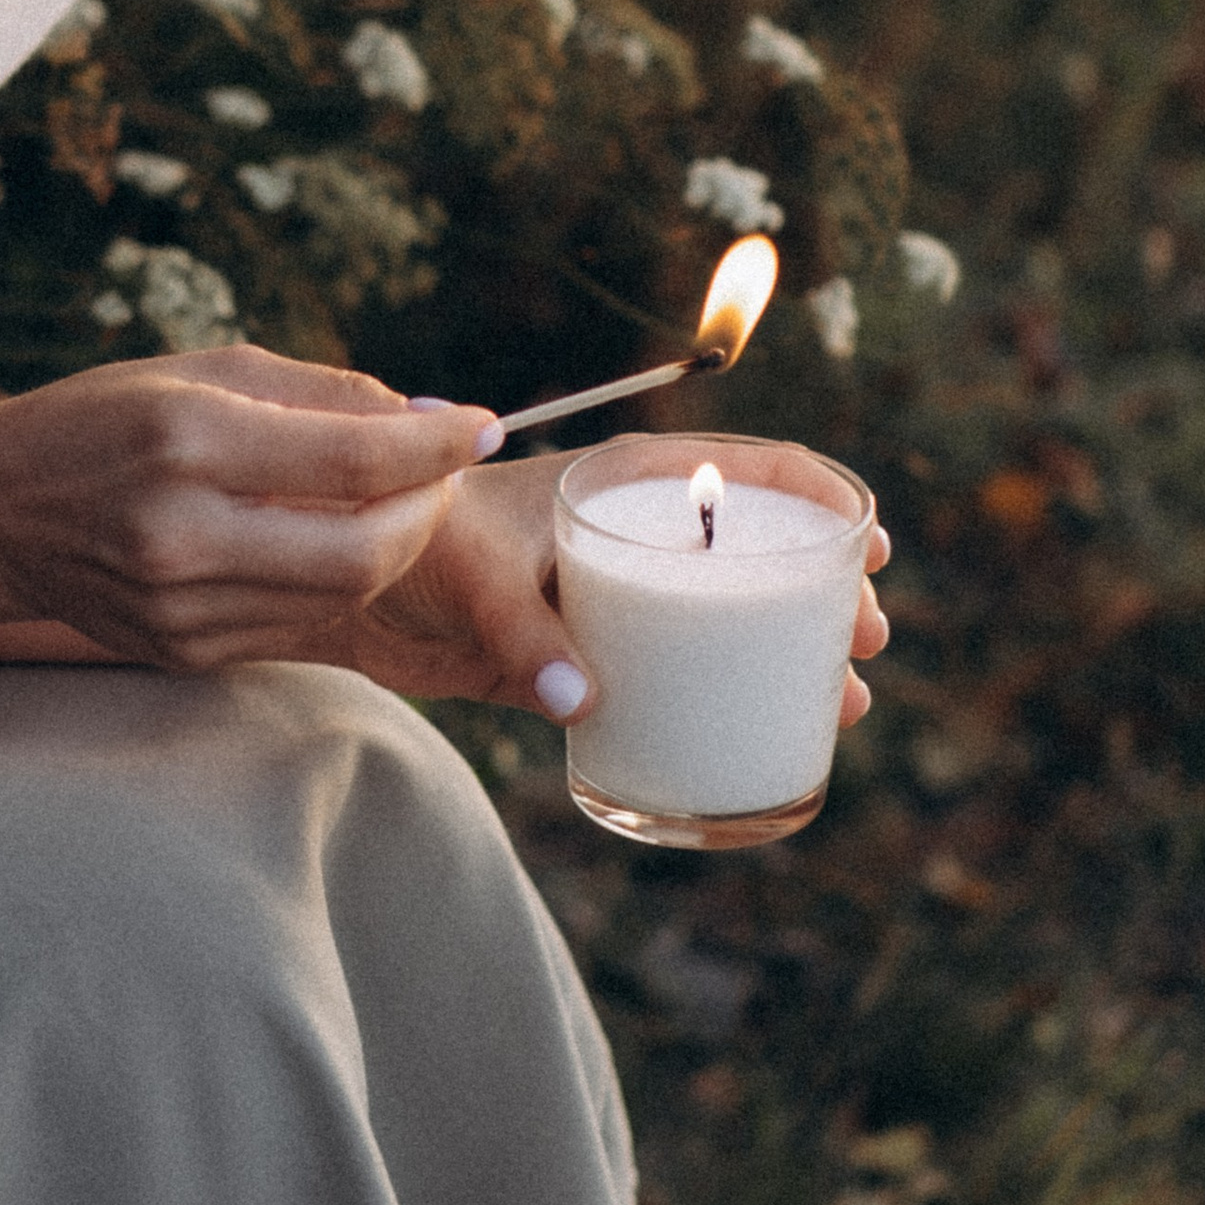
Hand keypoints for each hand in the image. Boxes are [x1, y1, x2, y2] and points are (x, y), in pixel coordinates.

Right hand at [0, 348, 499, 671]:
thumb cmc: (103, 420)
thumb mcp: (202, 371)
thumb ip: (320, 393)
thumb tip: (431, 420)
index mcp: (189, 443)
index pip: (356, 455)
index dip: (437, 445)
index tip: (481, 427)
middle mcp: (184, 533)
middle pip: (365, 549)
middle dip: (427, 512)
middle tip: (439, 476)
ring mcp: (181, 607)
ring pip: (340, 595)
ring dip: (390, 548)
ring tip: (390, 502)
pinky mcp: (184, 650)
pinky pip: (296, 621)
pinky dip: (332, 581)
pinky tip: (323, 541)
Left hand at [312, 446, 893, 727]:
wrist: (336, 589)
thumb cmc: (408, 545)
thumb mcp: (472, 574)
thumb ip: (527, 635)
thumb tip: (586, 704)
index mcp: (616, 485)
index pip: (741, 470)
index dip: (814, 499)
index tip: (866, 542)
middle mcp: (626, 539)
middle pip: (752, 555)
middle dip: (821, 593)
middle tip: (868, 638)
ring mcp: (608, 602)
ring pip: (720, 624)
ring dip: (787, 655)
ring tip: (846, 700)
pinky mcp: (579, 659)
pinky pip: (668, 679)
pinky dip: (718, 702)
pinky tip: (758, 734)